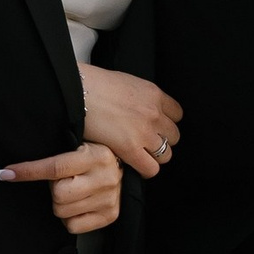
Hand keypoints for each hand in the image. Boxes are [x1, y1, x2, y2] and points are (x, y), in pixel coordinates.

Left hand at [0, 143, 123, 233]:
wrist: (124, 168)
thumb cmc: (93, 155)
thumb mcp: (79, 145)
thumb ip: (57, 153)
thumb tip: (16, 165)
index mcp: (95, 156)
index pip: (55, 168)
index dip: (28, 171)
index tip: (5, 174)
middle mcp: (105, 177)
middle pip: (58, 195)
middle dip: (53, 189)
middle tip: (63, 181)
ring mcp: (109, 199)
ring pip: (62, 212)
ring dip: (61, 204)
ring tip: (73, 191)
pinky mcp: (110, 216)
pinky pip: (72, 226)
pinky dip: (69, 218)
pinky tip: (78, 204)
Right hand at [79, 65, 183, 179]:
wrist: (76, 91)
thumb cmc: (92, 85)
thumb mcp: (125, 82)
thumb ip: (139, 98)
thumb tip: (138, 111)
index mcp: (154, 94)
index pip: (177, 114)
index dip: (166, 124)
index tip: (156, 128)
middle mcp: (154, 113)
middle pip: (174, 136)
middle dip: (161, 141)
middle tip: (146, 143)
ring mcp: (145, 132)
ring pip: (166, 154)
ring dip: (154, 157)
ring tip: (139, 155)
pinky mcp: (131, 148)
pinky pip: (151, 169)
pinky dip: (145, 170)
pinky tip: (134, 166)